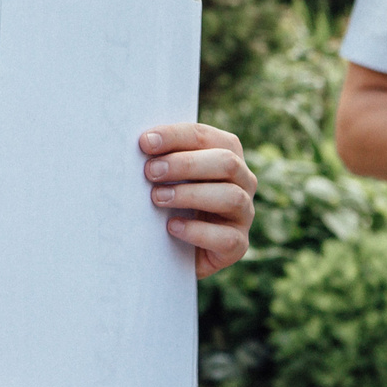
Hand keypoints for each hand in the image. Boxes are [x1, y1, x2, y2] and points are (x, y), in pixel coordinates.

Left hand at [140, 123, 257, 278]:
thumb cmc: (171, 202)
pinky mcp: (238, 245)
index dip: (176, 136)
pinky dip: (197, 231)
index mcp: (227, 154)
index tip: (146, 142)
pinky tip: (172, 227)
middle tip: (151, 172)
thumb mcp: (169, 177)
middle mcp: (243, 181)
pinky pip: (226, 237)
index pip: (206, 137)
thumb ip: (162, 159)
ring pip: (231, 197)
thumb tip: (142, 144)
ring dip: (190, 195)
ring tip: (157, 198)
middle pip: (226, 162)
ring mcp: (244, 214)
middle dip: (185, 164)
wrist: (176, 250)